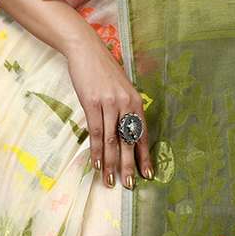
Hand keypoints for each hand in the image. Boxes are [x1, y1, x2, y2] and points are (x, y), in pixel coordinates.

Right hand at [63, 35, 152, 189]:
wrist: (86, 50)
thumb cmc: (103, 71)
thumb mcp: (121, 89)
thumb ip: (125, 109)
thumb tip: (125, 134)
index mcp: (136, 101)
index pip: (143, 134)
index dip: (145, 155)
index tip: (148, 174)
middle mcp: (126, 104)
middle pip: (129, 141)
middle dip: (129, 165)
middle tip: (130, 185)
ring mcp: (109, 103)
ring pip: (112, 140)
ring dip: (111, 163)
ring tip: (110, 181)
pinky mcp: (92, 103)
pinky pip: (96, 132)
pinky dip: (97, 150)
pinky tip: (97, 163)